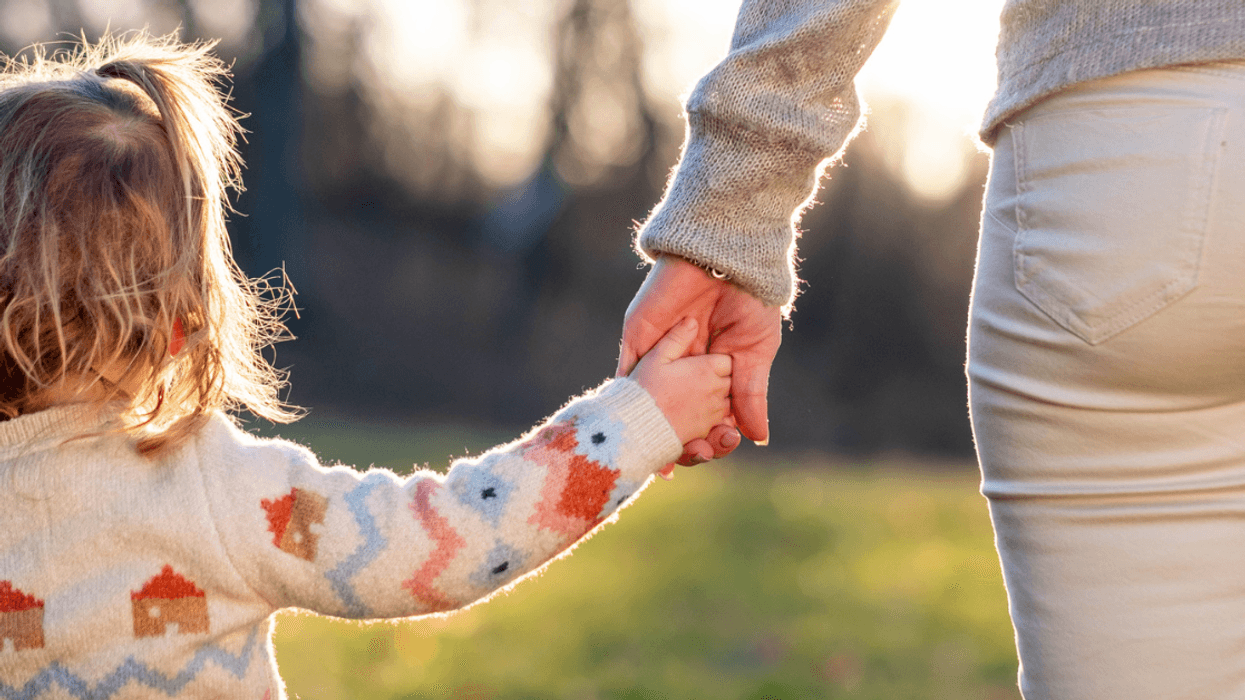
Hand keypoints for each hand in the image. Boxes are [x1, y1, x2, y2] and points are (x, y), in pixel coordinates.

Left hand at [618, 255, 781, 463]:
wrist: (726, 258)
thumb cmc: (749, 302)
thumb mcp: (756, 352)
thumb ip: (751, 394)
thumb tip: (758, 438)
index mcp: (712, 376)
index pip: (707, 417)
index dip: (712, 437)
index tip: (719, 447)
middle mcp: (683, 371)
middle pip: (676, 417)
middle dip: (684, 440)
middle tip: (695, 452)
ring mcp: (658, 357)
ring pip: (650, 404)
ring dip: (654, 429)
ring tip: (663, 451)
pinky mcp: (638, 340)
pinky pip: (627, 375)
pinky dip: (628, 401)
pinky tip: (634, 423)